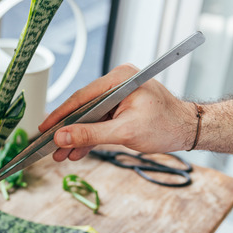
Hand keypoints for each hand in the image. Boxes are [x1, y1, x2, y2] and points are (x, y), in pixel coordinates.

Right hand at [39, 64, 197, 161]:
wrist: (189, 130)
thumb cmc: (166, 126)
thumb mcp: (124, 133)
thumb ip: (90, 135)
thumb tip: (62, 137)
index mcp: (120, 79)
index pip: (82, 96)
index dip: (60, 114)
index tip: (44, 128)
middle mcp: (118, 81)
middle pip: (83, 107)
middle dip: (67, 130)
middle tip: (50, 146)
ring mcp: (119, 93)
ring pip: (89, 116)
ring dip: (77, 136)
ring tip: (61, 154)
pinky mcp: (121, 105)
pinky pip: (99, 120)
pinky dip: (90, 135)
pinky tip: (77, 150)